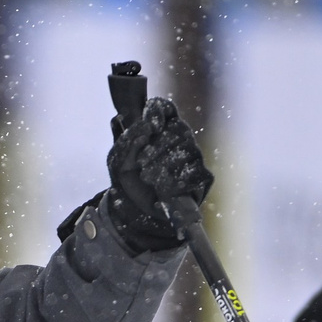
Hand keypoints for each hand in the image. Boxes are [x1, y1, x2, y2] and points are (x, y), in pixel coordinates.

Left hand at [106, 97, 213, 252]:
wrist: (140, 213)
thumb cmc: (130, 182)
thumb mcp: (119, 163)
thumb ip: (128, 143)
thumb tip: (146, 129)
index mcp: (160, 129)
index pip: (164, 109)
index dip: (158, 113)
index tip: (151, 127)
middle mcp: (180, 137)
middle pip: (177, 129)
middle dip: (156, 147)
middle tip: (141, 164)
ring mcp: (194, 155)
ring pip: (188, 149)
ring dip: (165, 165)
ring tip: (149, 178)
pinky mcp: (202, 176)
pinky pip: (196, 172)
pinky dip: (177, 181)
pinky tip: (163, 189)